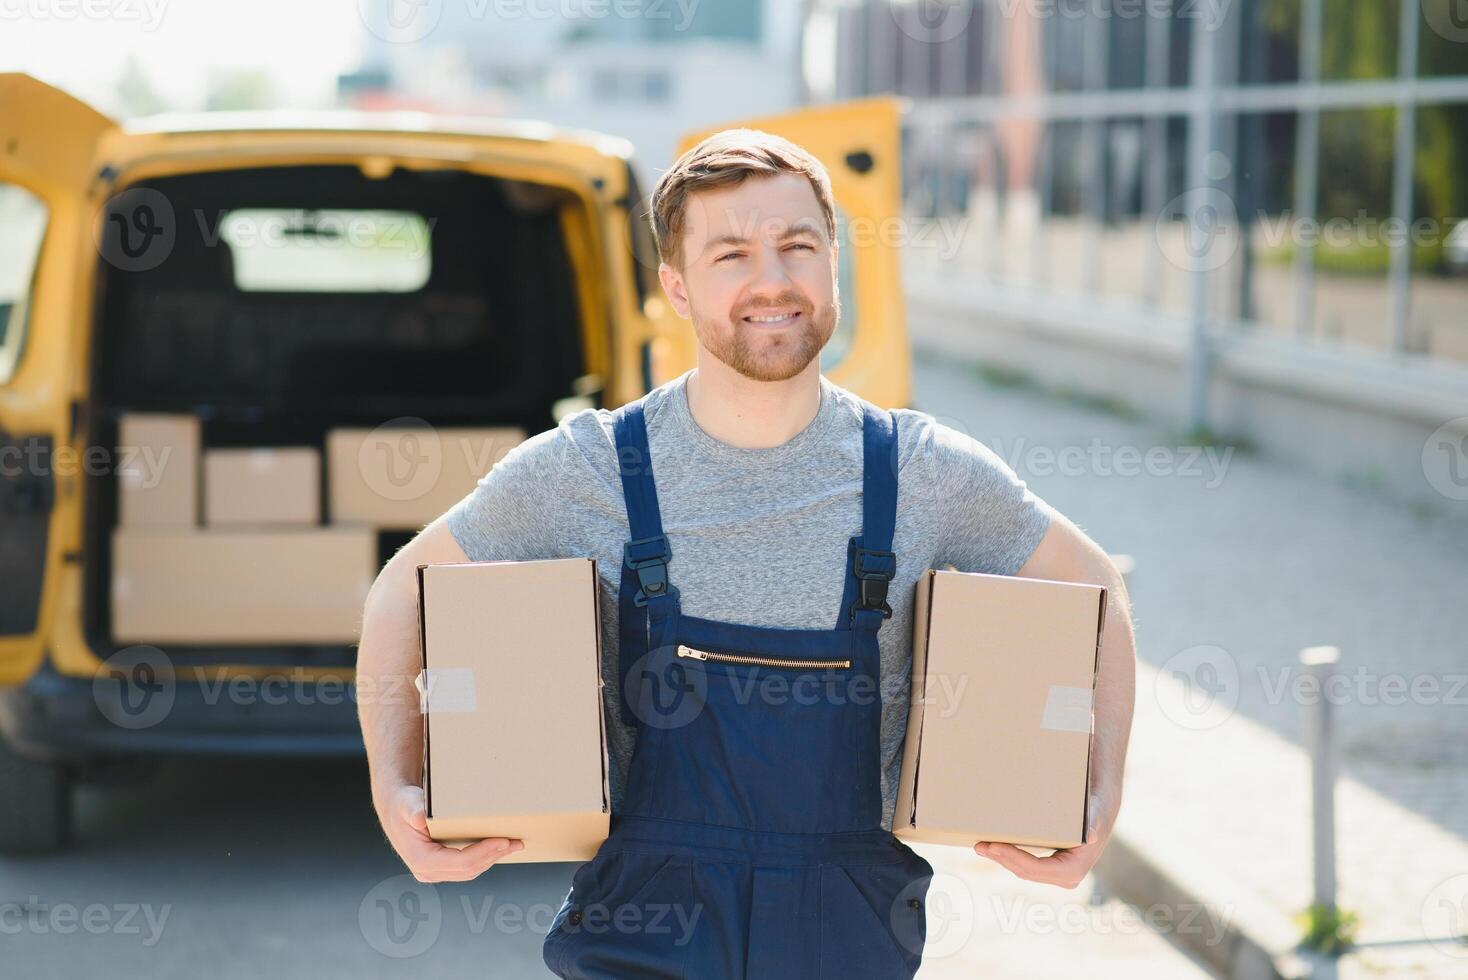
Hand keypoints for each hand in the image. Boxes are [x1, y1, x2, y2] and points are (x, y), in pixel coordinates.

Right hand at [384, 783, 523, 882]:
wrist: (397, 811)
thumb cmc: (404, 804)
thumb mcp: (407, 803)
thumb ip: (413, 810)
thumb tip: (419, 818)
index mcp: (421, 860)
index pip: (461, 863)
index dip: (484, 853)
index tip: (503, 841)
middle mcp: (427, 872)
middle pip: (469, 869)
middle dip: (494, 856)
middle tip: (516, 842)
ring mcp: (435, 873)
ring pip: (470, 871)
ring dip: (493, 858)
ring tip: (513, 845)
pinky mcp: (442, 868)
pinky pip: (467, 868)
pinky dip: (484, 858)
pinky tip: (498, 849)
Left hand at [972, 789, 1113, 889]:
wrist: (1099, 811)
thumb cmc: (1094, 809)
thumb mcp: (1094, 813)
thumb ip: (1093, 822)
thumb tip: (1091, 835)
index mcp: (1073, 870)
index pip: (1034, 869)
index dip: (1012, 859)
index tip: (993, 846)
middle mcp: (1066, 878)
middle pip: (1025, 872)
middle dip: (1001, 859)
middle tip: (979, 845)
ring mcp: (1057, 876)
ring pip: (1023, 870)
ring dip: (1001, 859)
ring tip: (981, 846)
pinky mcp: (1050, 869)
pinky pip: (1026, 866)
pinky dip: (1009, 857)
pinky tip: (994, 848)